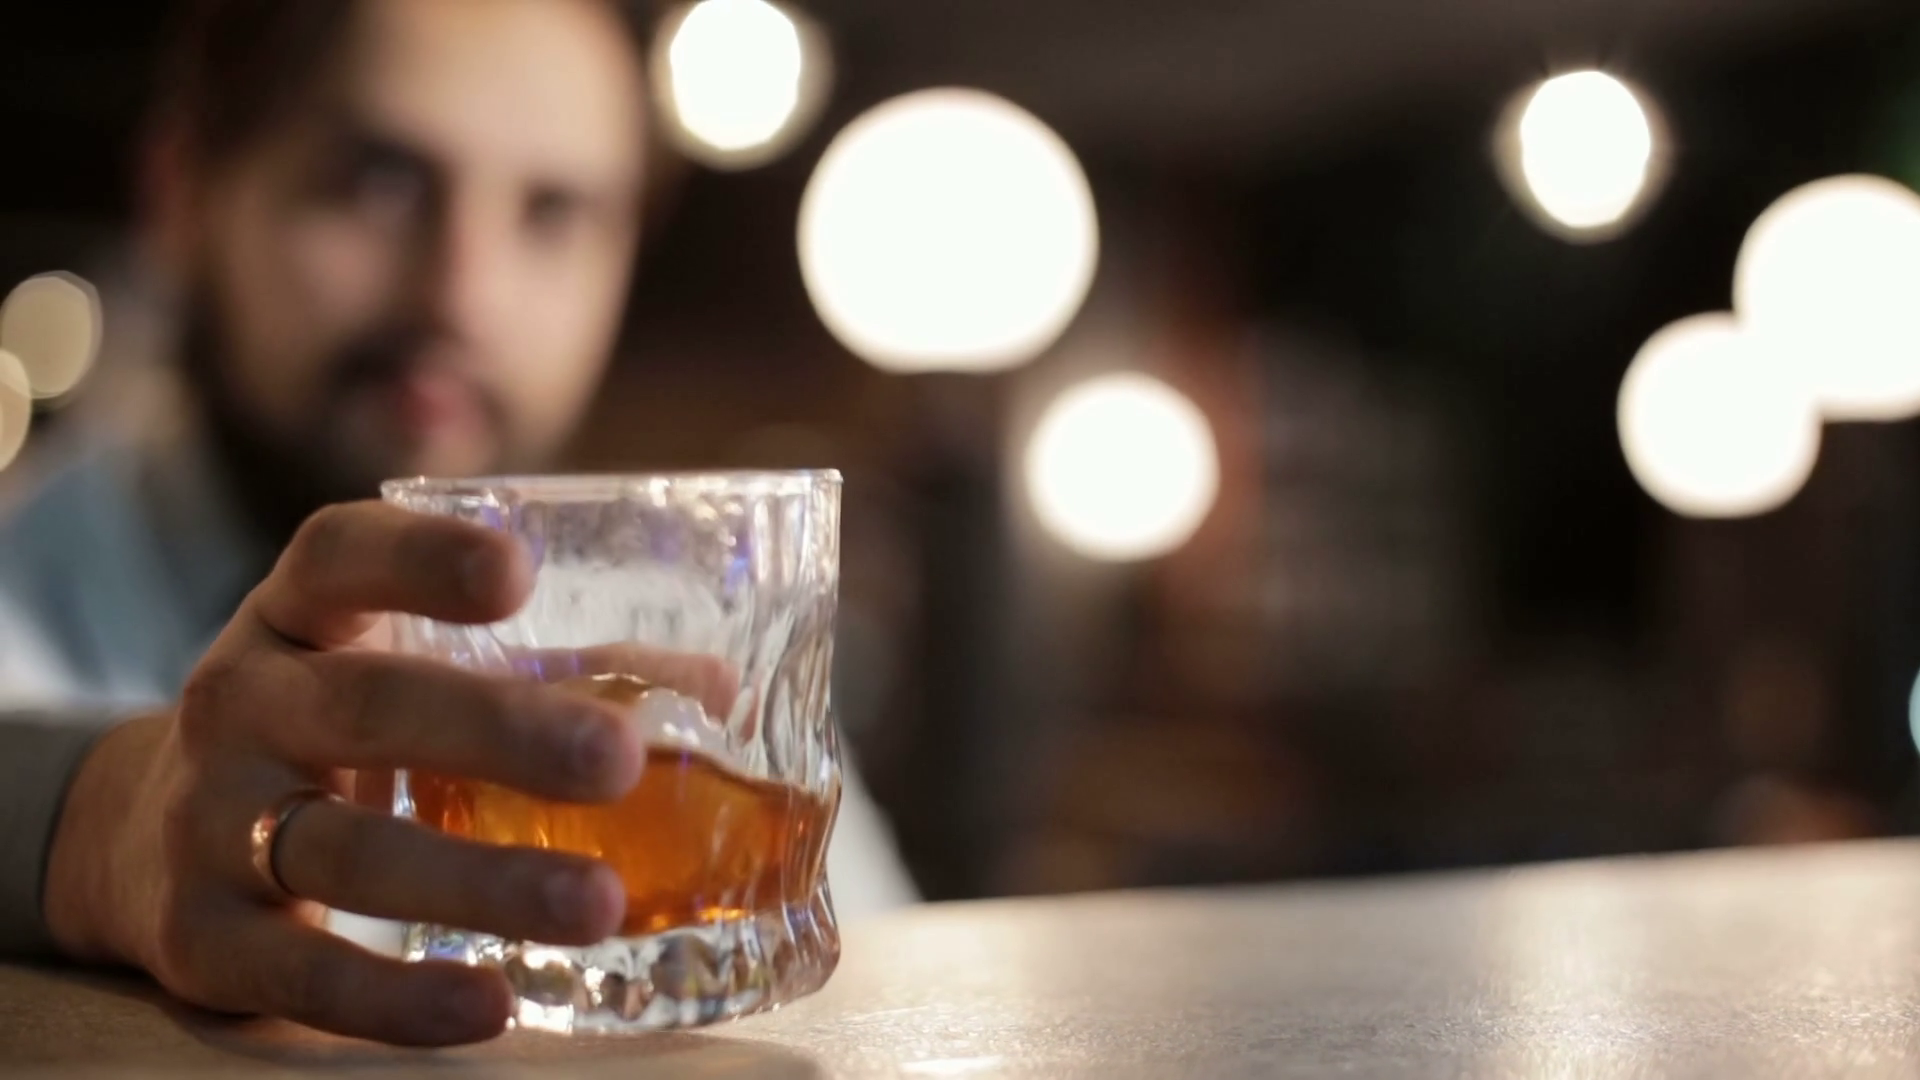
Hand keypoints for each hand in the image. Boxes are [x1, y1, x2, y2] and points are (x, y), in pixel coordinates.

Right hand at [41, 501, 648, 1044]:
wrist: (144, 842)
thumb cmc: (341, 738)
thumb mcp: (417, 677)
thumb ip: (559, 674)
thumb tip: (715, 692)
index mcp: (299, 617)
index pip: (339, 555)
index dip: (422, 557)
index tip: (518, 571)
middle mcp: (241, 702)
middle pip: (367, 705)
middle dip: (498, 732)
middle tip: (619, 760)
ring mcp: (209, 822)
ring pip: (345, 849)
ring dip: (478, 881)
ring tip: (599, 904)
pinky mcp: (201, 938)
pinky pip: (304, 974)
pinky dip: (398, 999)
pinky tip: (493, 1002)